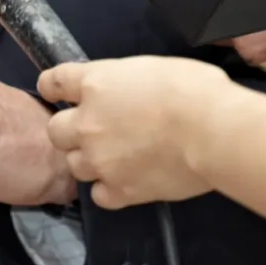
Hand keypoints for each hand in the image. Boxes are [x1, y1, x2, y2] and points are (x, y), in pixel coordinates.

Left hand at [40, 56, 245, 208]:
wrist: (213, 131)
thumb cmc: (195, 90)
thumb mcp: (152, 68)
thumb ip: (125, 83)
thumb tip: (125, 94)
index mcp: (96, 84)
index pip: (54, 82)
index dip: (52, 87)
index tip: (56, 91)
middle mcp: (87, 123)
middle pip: (55, 131)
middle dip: (70, 132)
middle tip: (93, 132)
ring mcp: (99, 160)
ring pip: (75, 166)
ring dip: (90, 161)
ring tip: (116, 159)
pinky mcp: (118, 191)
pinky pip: (99, 195)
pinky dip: (110, 190)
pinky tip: (127, 182)